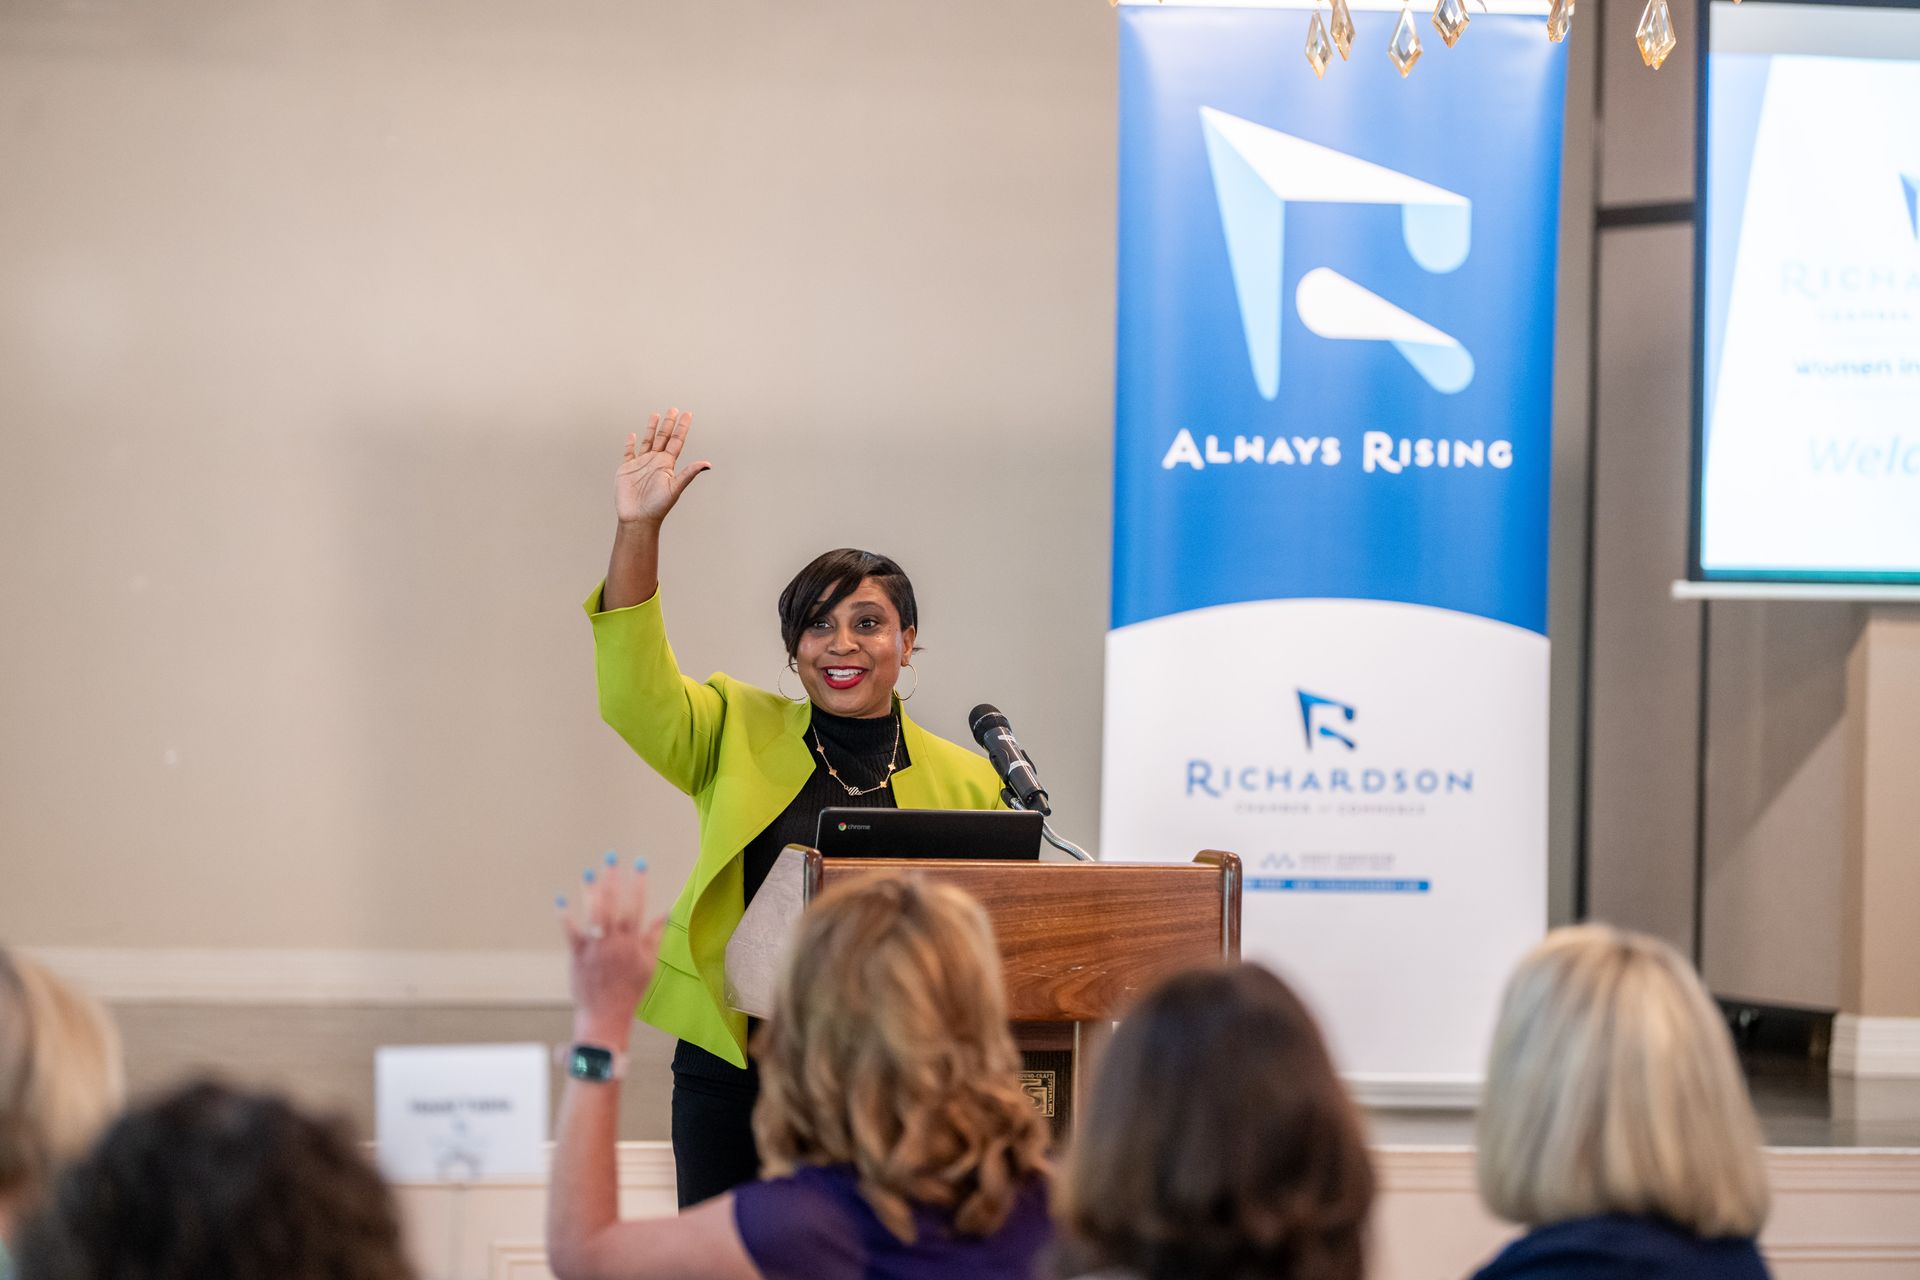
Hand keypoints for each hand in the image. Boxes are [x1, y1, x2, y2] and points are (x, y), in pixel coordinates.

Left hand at [558, 854, 666, 1048]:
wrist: (606, 1014)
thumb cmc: (630, 989)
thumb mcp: (648, 963)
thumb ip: (654, 937)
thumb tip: (665, 914)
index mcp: (632, 942)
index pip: (636, 906)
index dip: (638, 883)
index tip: (640, 863)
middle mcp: (614, 941)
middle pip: (613, 904)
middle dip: (613, 879)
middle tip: (611, 857)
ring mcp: (595, 948)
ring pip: (594, 914)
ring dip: (591, 892)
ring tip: (590, 871)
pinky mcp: (578, 955)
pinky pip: (571, 932)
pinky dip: (565, 915)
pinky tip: (560, 898)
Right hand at [615, 409, 709, 527]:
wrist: (638, 518)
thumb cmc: (658, 506)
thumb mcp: (675, 487)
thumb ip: (689, 473)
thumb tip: (707, 464)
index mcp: (667, 464)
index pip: (676, 441)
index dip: (682, 428)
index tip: (687, 414)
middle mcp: (655, 462)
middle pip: (663, 438)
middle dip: (668, 423)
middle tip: (673, 409)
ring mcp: (641, 464)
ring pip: (648, 442)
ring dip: (652, 429)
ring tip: (655, 414)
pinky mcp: (627, 469)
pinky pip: (629, 453)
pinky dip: (630, 444)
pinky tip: (632, 436)